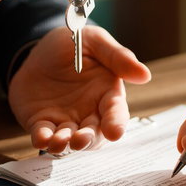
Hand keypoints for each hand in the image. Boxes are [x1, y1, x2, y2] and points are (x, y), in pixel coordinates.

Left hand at [10, 26, 150, 153]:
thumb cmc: (74, 44)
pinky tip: (42, 139)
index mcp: (107, 93)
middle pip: (94, 134)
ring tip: (59, 141)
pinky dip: (43, 140)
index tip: (114, 132)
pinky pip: (44, 136)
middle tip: (80, 139)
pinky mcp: (42, 122)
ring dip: (65, 145)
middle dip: (88, 140)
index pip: (116, 112)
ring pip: (70, 141)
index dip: (116, 123)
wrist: (40, 47)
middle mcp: (89, 111)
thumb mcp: (95, 41)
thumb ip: (118, 57)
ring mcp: (65, 119)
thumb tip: (145, 75)